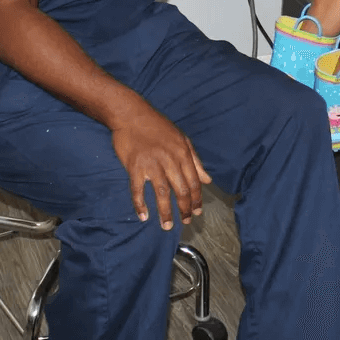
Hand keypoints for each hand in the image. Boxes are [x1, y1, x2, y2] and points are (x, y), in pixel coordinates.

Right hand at [110, 103, 211, 229]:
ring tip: (167, 226)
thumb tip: (207, 180)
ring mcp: (152, 164)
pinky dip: (140, 204)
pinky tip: (144, 216)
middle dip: (184, 209)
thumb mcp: (181, 139)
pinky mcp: (134, 166)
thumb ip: (195, 161)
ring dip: (166, 212)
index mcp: (182, 153)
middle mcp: (170, 160)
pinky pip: (138, 190)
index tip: (197, 212)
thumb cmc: (157, 126)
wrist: (131, 114)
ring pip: (162, 193)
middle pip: (181, 190)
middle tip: (185, 222)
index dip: (196, 199)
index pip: (194, 182)